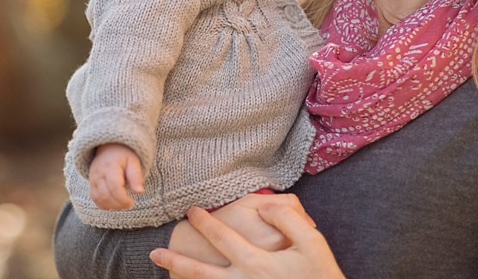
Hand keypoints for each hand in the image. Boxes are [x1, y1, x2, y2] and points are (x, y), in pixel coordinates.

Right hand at [88, 143, 144, 209]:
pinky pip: (95, 199)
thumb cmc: (124, 156)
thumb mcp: (133, 162)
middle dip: (119, 204)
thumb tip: (139, 192)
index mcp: (110, 166)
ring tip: (123, 204)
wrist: (109, 148)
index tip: (132, 202)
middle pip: (105, 195)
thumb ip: (136, 176)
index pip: (114, 187)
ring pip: (99, 199)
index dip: (123, 199)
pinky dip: (104, 205)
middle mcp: (98, 173)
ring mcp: (92, 179)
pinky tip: (114, 204)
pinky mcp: (91, 184)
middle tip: (129, 204)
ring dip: (112, 206)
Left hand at [150, 195, 344, 278]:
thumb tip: (264, 206)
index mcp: (257, 264)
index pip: (222, 238)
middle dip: (177, 263)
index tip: (192, 211)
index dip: (204, 223)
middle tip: (155, 253)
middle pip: (201, 274)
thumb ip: (287, 218)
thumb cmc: (322, 277)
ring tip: (161, 276)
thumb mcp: (312, 242)